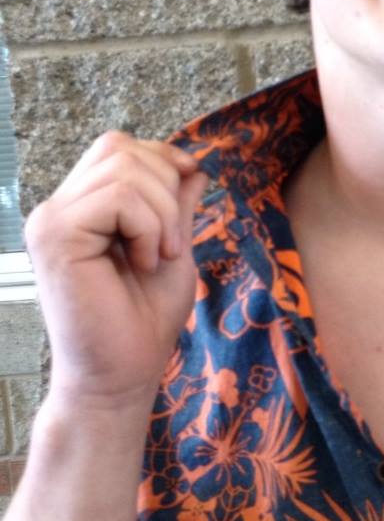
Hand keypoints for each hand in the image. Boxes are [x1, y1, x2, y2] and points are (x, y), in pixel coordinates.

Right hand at [25, 131, 207, 412]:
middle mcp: (59, 207)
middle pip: (121, 148)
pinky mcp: (54, 237)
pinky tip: (143, 263)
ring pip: (124, 169)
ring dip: (162, 214)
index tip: (184, 201)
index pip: (120, 147)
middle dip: (166, 188)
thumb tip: (195, 163)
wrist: (122, 374)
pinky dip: (148, 227)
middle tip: (170, 244)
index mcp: (82, 205)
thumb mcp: (173, 243)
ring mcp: (51, 220)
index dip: (163, 161)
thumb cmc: (145, 317)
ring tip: (158, 257)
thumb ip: (177, 202)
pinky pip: (118, 198)